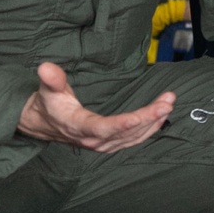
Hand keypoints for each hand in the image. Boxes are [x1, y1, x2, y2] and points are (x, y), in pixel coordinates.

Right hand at [18, 61, 174, 152]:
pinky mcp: (110, 144)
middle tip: (167, 101)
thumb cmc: (49, 103)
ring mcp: (103, 144)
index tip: (140, 117)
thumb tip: (45, 67)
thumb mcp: (48, 89)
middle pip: (125, 132)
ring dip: (153, 121)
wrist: (45, 123)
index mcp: (78, 126)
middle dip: (148, 117)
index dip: (122, 124)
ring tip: (169, 103)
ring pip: (133, 136)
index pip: (103, 128)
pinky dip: (149, 129)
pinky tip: (161, 117)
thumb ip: (51, 79)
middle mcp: (93, 140)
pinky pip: (133, 139)